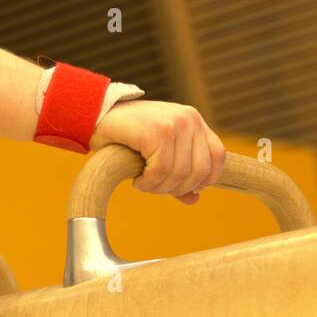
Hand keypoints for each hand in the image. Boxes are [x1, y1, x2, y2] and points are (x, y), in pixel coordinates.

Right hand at [90, 100, 225, 204]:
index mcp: (194, 121)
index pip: (218, 156)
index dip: (207, 179)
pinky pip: (161, 171)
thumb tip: (195, 199)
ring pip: (180, 174)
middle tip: (156, 187)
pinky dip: (148, 183)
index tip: (189, 189)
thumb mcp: (160, 153)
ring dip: (159, 187)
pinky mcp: (157, 132)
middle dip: (177, 188)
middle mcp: (189, 119)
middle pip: (200, 172)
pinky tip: (137, 180)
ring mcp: (175, 123)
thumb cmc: (129, 136)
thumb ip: (179, 174)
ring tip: (144, 183)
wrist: (99, 116)